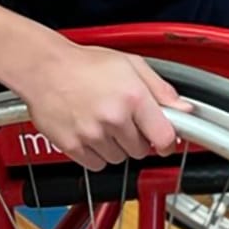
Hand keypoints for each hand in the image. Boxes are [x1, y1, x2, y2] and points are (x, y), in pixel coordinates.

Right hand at [16, 42, 188, 170]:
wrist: (44, 68)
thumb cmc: (84, 64)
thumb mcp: (131, 65)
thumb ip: (161, 89)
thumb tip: (184, 109)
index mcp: (133, 97)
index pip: (164, 137)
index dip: (168, 142)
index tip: (165, 141)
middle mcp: (113, 118)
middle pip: (141, 150)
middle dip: (137, 138)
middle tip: (124, 120)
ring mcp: (92, 135)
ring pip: (118, 159)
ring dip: (116, 147)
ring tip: (103, 123)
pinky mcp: (73, 146)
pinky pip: (96, 165)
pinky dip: (96, 154)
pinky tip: (90, 133)